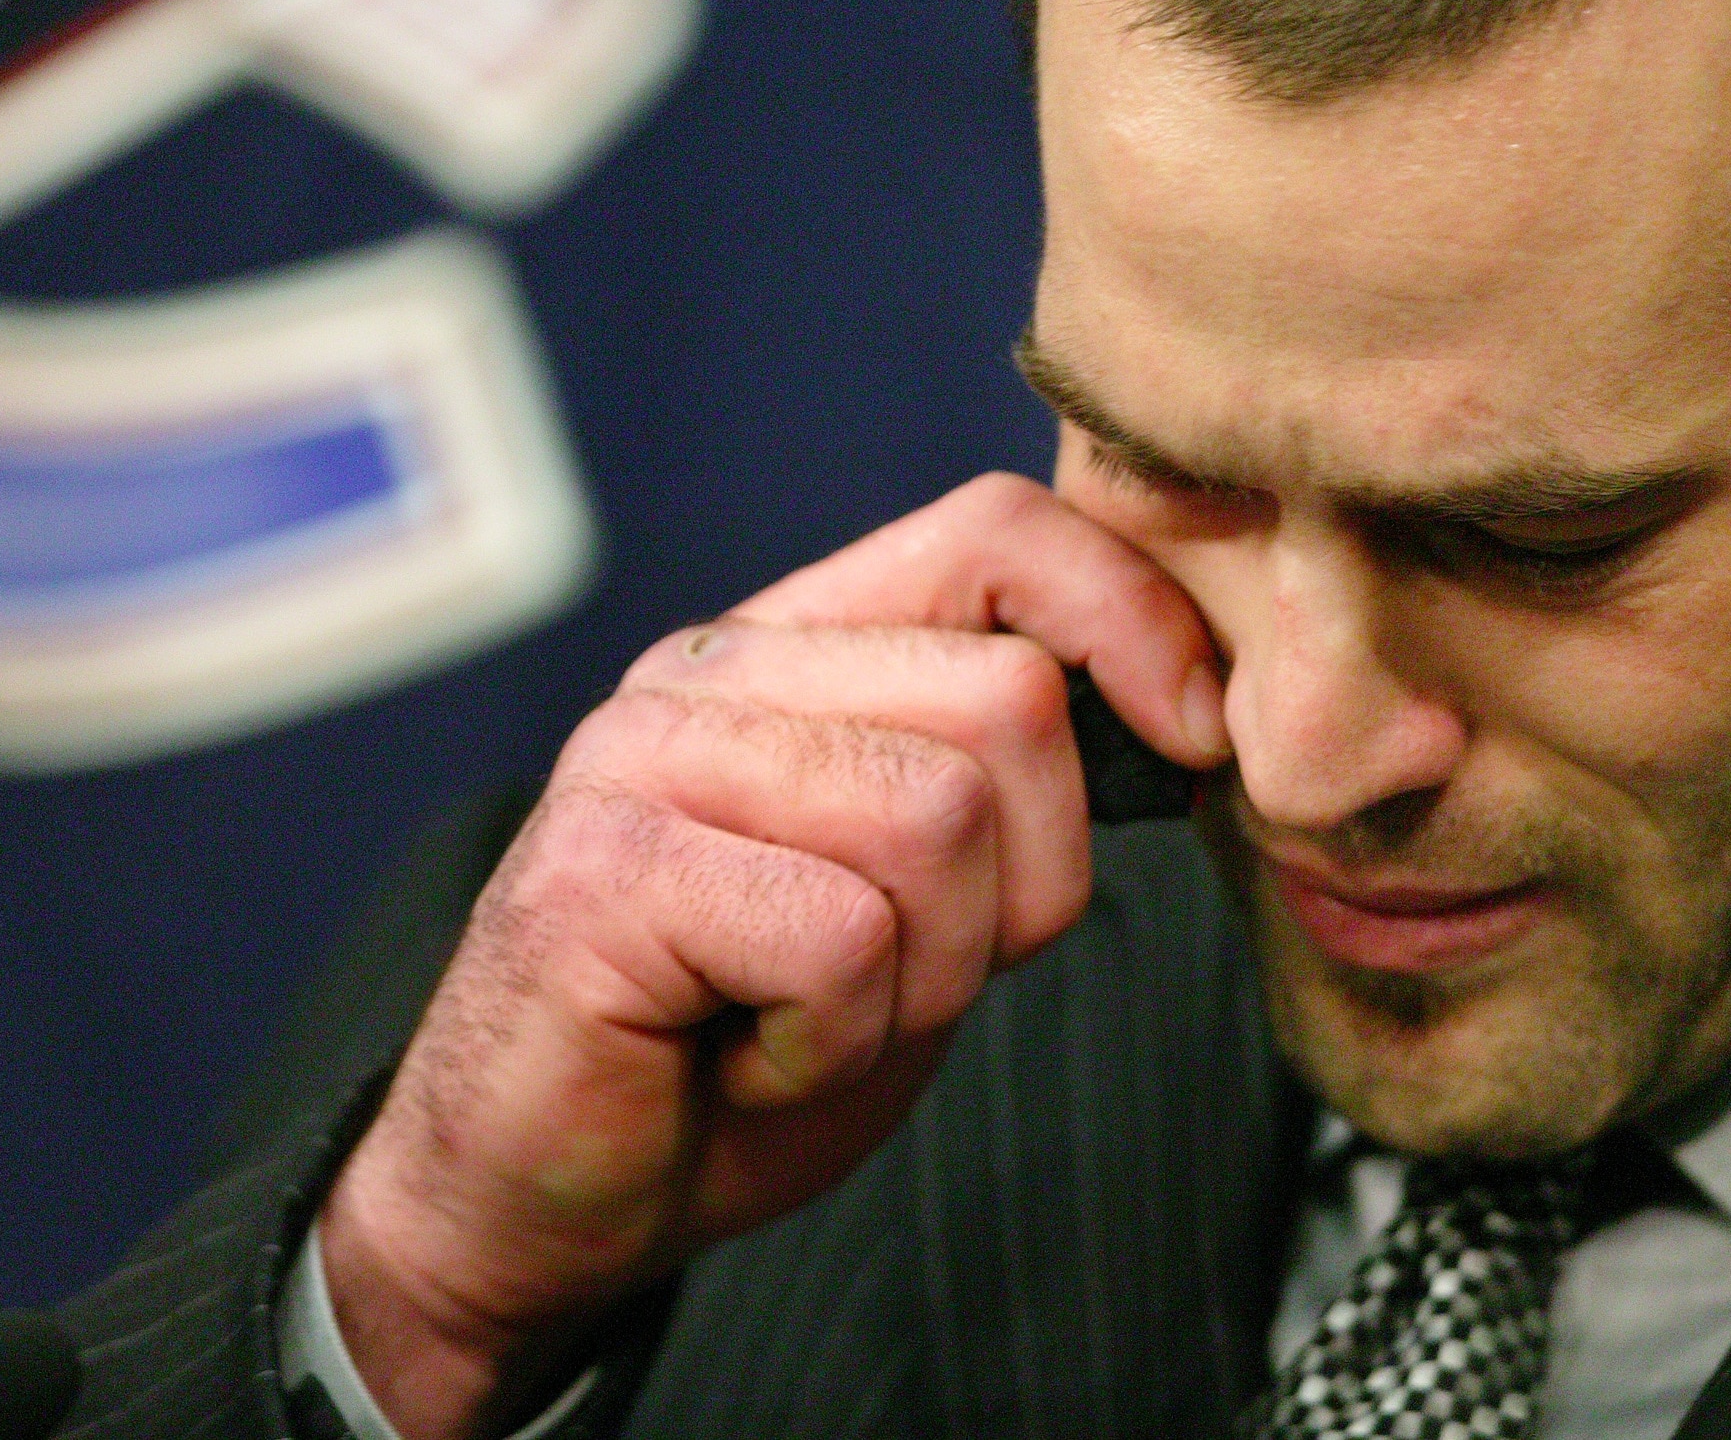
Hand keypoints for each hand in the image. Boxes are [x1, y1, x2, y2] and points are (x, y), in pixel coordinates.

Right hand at [311, 473, 1224, 1438]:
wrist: (535, 1199)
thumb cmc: (739, 1046)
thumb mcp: (922, 901)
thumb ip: (1009, 787)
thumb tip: (1195, 709)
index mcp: (796, 643)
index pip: (999, 532)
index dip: (1130, 619)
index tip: (1195, 739)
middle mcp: (712, 670)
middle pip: (1007, 699)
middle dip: (1021, 885)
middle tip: (905, 974)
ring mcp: (644, 758)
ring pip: (938, 821)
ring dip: (920, 978)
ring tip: (809, 1016)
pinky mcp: (605, 870)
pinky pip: (841, 940)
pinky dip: (831, 1043)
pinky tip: (744, 1056)